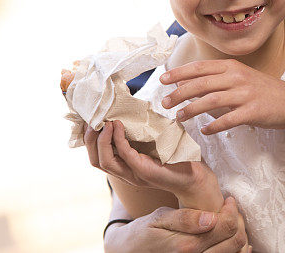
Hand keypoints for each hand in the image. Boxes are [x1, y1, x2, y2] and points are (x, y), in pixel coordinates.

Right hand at [84, 120, 217, 202]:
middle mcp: (125, 173)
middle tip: (92, 119)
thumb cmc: (176, 157)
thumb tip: (130, 107)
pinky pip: (125, 155)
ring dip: (101, 139)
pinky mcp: (144, 171)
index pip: (96, 156)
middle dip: (89, 138)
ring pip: (104, 161)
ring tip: (105, 121)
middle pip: (95, 160)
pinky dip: (118, 140)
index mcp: (125, 166)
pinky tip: (119, 126)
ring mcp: (133, 174)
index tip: (90, 118)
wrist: (195, 177)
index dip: (89, 138)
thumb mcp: (153, 141)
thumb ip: (139, 131)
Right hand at [104, 197, 250, 252]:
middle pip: (236, 241)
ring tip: (227, 222)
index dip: (231, 210)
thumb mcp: (159, 219)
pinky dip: (234, 250)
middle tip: (229, 209)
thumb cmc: (145, 233)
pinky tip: (227, 239)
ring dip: (237, 235)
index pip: (227, 226)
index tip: (228, 200)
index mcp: (187, 245)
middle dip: (237, 221)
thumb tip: (211, 218)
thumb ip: (185, 218)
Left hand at [160, 59, 284, 134]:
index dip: (179, 73)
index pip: (200, 67)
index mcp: (232, 67)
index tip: (163, 80)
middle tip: (165, 103)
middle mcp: (237, 77)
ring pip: (212, 100)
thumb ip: (215, 78)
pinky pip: (229, 119)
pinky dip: (214, 125)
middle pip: (202, 83)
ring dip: (192, 109)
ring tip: (179, 118)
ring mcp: (246, 94)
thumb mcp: (239, 77)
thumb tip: (185, 82)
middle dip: (180, 93)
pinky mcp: (253, 111)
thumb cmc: (261, 90)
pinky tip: (204, 131)